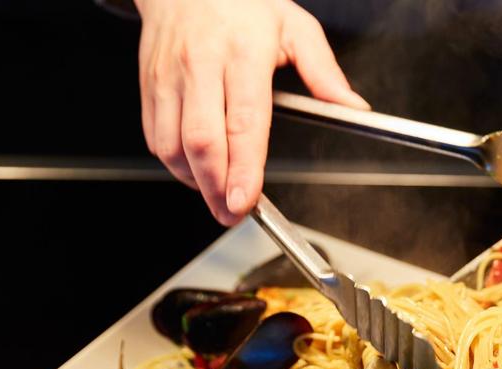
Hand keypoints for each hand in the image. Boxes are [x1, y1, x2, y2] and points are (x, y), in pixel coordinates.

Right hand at [135, 0, 368, 225]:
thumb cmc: (242, 2)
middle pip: (202, 142)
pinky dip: (175, 164)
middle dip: (216, 188)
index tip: (247, 200)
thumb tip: (353, 106)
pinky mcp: (148, 85)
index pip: (243, 122)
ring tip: (218, 194)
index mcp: (242, 54)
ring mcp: (169, 77)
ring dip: (195, 181)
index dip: (244, 168)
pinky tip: (196, 170)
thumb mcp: (294, 25)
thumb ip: (324, 70)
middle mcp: (201, 66)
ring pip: (172, 146)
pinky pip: (155, 137)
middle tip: (232, 214)